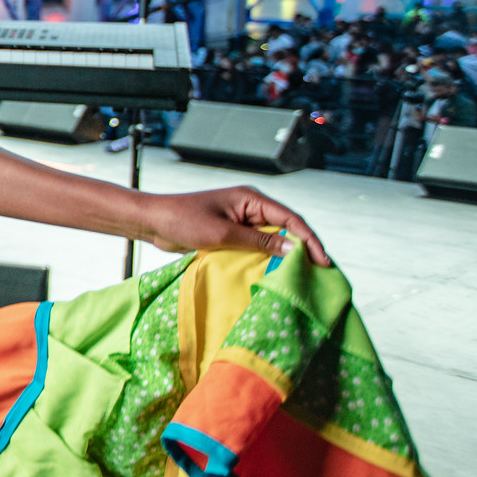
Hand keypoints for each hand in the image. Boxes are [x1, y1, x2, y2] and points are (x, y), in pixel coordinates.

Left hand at [134, 188, 329, 266]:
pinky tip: (276, 274)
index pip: (290, 219)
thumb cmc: (183, 221)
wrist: (153, 222)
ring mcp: (242, 220)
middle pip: (286, 228)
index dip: (309, 240)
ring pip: (272, 239)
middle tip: (321, 273)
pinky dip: (267, 258)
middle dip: (303, 249)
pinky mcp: (232, 233)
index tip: (323, 262)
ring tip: (304, 277)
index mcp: (251, 199)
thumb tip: (293, 249)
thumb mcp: (222, 234)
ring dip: (286, 255)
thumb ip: (258, 242)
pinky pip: (256, 246)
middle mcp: (251, 207)